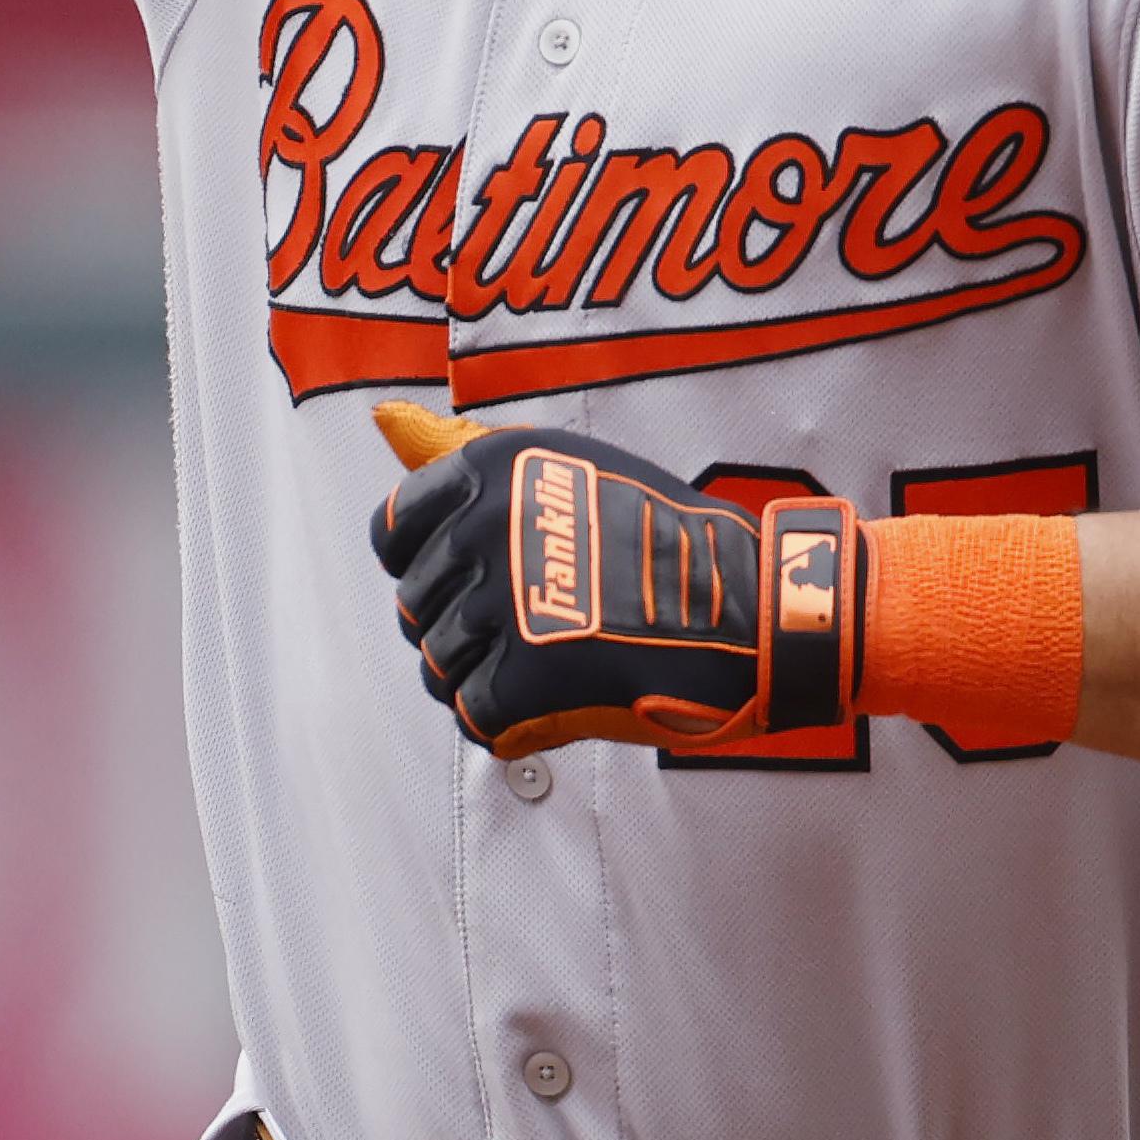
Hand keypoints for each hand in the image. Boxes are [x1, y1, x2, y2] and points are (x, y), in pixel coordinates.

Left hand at [367, 401, 849, 758]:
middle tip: (546, 626)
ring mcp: (504, 603)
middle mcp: (486, 526)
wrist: (754, 613)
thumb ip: (464, 451)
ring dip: (490, 677)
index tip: (485, 577)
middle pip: (415, 610)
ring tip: (558, 660)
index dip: (431, 568)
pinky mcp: (524, 677)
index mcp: (490, 470)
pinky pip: (474, 715)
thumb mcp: (565, 467)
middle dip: (468, 629)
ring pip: (438, 668)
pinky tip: (565, 695)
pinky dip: (515, 721)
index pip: (392, 536)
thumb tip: (385, 418)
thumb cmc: (663, 541)